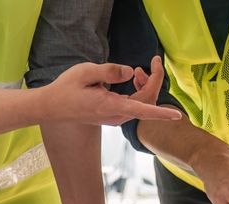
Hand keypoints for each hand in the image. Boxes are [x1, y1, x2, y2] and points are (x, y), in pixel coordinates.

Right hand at [45, 57, 181, 125]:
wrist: (52, 107)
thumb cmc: (66, 89)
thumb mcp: (85, 72)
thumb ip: (109, 71)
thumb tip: (129, 71)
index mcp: (111, 106)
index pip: (142, 109)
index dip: (161, 113)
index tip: (177, 116)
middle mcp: (116, 115)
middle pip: (146, 102)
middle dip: (154, 82)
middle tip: (153, 61)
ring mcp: (115, 117)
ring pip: (141, 104)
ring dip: (146, 87)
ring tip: (139, 70)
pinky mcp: (113, 115)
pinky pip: (134, 105)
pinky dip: (139, 92)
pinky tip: (133, 79)